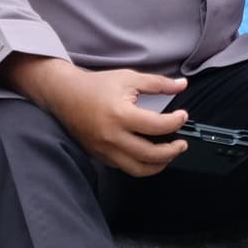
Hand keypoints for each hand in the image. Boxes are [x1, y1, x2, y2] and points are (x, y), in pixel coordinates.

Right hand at [22, 59, 188, 176]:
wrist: (64, 95)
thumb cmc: (96, 86)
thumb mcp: (128, 78)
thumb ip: (157, 83)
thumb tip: (182, 85)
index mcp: (121, 115)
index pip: (157, 126)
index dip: (176, 122)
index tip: (182, 117)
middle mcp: (113, 137)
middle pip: (151, 154)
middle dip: (173, 151)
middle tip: (182, 143)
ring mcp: (105, 150)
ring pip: (138, 169)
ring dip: (159, 164)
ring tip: (169, 154)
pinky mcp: (100, 156)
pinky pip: (125, 167)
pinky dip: (141, 164)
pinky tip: (149, 154)